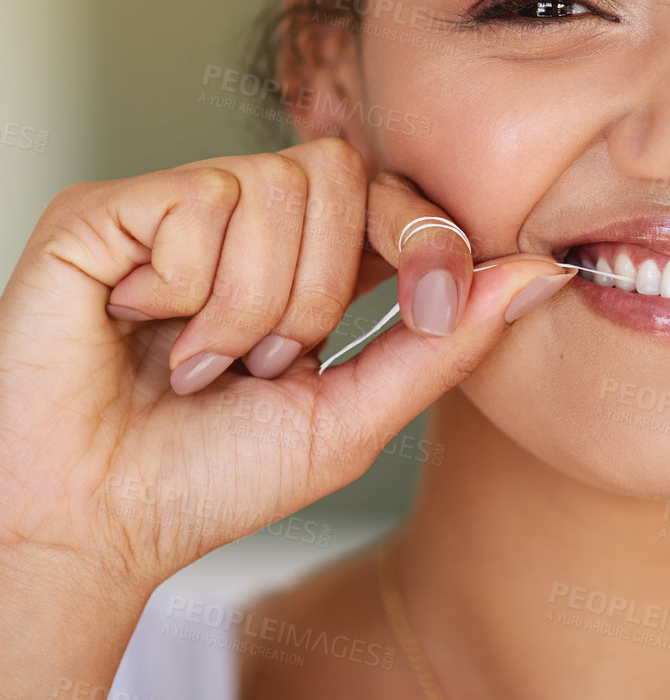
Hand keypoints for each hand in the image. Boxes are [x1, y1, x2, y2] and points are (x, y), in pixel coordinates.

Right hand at [0, 138, 569, 596]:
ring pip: (272, 188)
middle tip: (263, 363)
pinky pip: (196, 204)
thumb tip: (545, 273)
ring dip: (250, 308)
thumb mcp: (353, 416)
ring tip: (195, 362)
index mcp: (302, 258)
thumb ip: (447, 341)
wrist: (94, 528)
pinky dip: (184, 293)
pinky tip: (139, 330)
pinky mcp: (102, 211)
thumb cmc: (208, 479)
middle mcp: (237, 216)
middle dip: (323, 289)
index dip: (422, 231)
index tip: (432, 303)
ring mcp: (170, 206)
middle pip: (339, 171)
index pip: (387, 188)